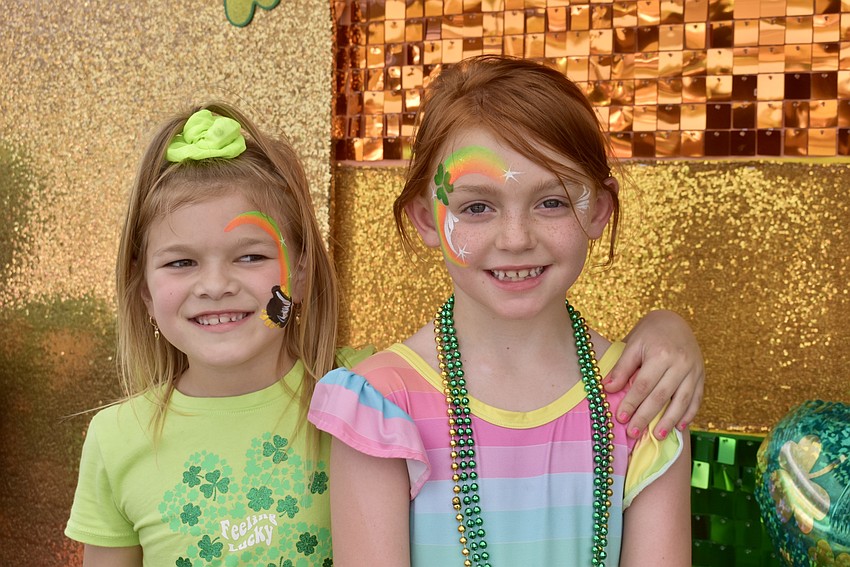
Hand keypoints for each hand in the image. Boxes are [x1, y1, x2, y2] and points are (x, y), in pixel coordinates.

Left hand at [603, 310, 703, 438]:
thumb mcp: (633, 345)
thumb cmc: (649, 334)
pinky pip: (697, 399)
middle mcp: (680, 363)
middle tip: (633, 432)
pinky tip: (679, 427)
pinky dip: (688, 414)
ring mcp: (694, 370)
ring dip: (669, 421)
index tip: (620, 418)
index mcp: (661, 353)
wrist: (675, 321)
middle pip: (661, 396)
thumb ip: (622, 368)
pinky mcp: (702, 375)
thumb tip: (608, 389)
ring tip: (657, 436)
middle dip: (646, 416)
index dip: (631, 403)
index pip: (643, 385)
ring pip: (682, 401)